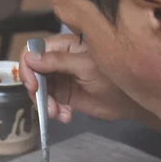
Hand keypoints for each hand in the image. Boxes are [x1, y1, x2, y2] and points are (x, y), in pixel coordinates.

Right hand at [19, 34, 144, 122]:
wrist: (132, 101)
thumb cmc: (115, 76)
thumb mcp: (85, 67)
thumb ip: (58, 61)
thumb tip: (30, 58)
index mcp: (64, 45)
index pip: (34, 50)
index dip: (28, 67)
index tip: (34, 85)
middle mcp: (58, 60)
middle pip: (32, 72)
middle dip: (37, 91)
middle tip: (46, 106)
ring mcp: (60, 78)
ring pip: (38, 90)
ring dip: (44, 104)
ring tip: (58, 114)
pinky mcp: (63, 95)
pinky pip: (48, 102)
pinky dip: (53, 111)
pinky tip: (65, 116)